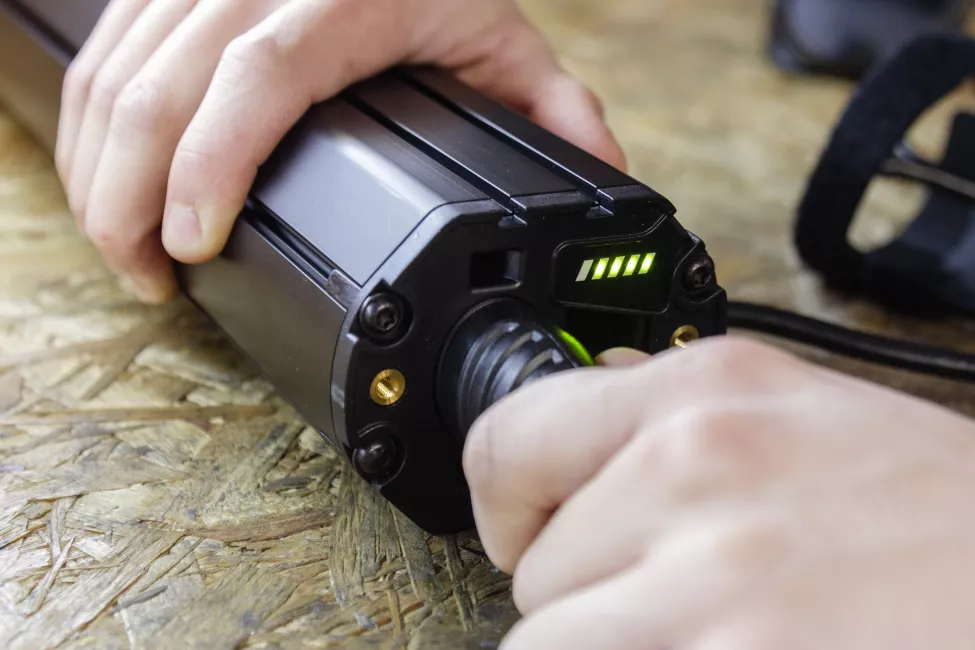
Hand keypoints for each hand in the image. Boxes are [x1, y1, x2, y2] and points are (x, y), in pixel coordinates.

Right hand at [57, 0, 624, 302]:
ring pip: (114, 71)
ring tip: (124, 247)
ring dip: (99, 168)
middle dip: (130, 195)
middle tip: (148, 277)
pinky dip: (93, 124)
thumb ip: (552, 105)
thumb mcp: (501, 32)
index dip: (211, 162)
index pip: (259, 75)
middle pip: (159, 84)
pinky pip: (107, 51)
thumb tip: (602, 172)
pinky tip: (106, 176)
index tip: (190, 243)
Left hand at [464, 337, 974, 648]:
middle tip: (678, 608)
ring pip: (559, 645)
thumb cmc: (936, 520)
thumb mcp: (801, 419)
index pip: (507, 443)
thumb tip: (582, 417)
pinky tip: (737, 647)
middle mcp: (699, 468)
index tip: (539, 537)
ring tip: (717, 632)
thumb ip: (672, 419)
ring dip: (616, 648)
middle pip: (535, 575)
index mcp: (706, 393)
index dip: (512, 509)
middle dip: (589, 606)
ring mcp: (721, 579)